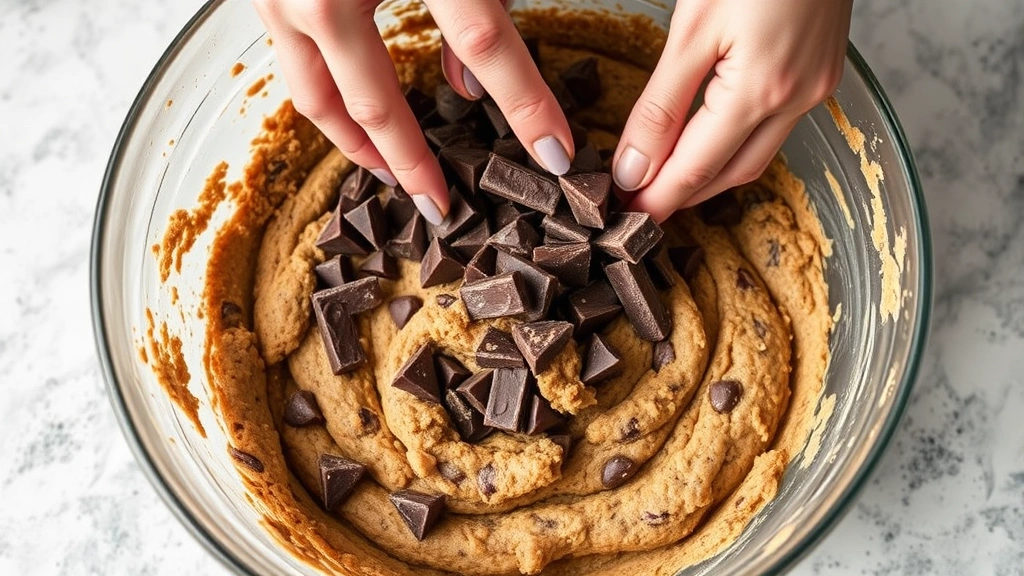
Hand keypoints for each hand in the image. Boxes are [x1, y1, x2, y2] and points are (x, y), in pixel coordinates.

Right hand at [252, 0, 573, 223]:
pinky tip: (351, 120)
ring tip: (393, 174)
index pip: (482, 42)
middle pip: (371, 95)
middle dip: (412, 160)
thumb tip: (466, 81)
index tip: (556, 153)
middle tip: (444, 205)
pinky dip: (324, 102)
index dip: (525, 104)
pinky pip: (289, 66)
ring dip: (356, 145)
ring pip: (315, 95)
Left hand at [615, 0, 852, 221]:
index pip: (697, 167)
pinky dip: (735, 145)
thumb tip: (635, 167)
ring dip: (710, 175)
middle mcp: (797, 99)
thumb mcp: (692, 29)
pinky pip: (774, 129)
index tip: (624, 217)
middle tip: (637, 206)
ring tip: (665, 182)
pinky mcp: (821, 73)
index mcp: (762, 90)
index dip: (658, 199)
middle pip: (730, 173)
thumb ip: (662, 106)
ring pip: (755, 156)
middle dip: (682, 195)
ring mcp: (816, 88)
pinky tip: (709, 143)